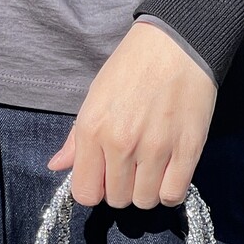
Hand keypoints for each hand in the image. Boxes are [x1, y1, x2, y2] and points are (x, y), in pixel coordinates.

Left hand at [47, 21, 217, 208]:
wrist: (177, 42)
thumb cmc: (132, 67)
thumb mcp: (94, 98)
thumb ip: (76, 139)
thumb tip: (56, 166)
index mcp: (93, 130)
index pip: (85, 193)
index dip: (95, 189)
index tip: (104, 177)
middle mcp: (121, 144)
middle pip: (117, 199)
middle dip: (122, 189)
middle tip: (130, 167)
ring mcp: (155, 148)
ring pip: (145, 201)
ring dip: (146, 191)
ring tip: (150, 168)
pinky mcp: (187, 149)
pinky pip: (173, 194)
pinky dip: (170, 191)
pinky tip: (168, 173)